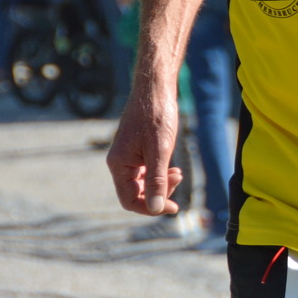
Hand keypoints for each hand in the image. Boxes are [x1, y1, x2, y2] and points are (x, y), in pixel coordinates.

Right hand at [106, 83, 184, 215]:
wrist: (156, 89)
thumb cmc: (157, 115)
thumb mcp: (160, 150)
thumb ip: (157, 180)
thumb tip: (155, 208)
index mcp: (118, 165)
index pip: (129, 200)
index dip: (150, 208)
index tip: (173, 206)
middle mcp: (120, 163)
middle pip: (137, 193)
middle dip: (159, 192)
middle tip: (179, 178)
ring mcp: (128, 157)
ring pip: (143, 183)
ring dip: (161, 183)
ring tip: (178, 172)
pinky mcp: (138, 150)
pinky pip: (147, 172)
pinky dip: (160, 173)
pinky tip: (173, 168)